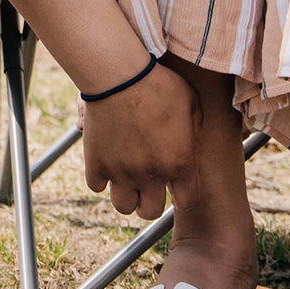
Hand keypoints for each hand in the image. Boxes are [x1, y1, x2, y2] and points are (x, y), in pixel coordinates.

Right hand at [81, 60, 201, 219]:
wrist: (118, 76)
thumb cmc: (159, 84)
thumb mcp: (191, 103)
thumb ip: (194, 129)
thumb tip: (190, 139)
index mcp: (180, 164)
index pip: (187, 202)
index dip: (181, 195)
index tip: (174, 187)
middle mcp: (151, 175)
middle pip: (149, 212)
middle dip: (149, 202)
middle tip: (146, 185)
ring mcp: (121, 172)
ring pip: (122, 206)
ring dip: (124, 195)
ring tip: (124, 178)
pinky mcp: (95, 163)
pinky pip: (95, 185)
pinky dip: (100, 178)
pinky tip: (105, 163)